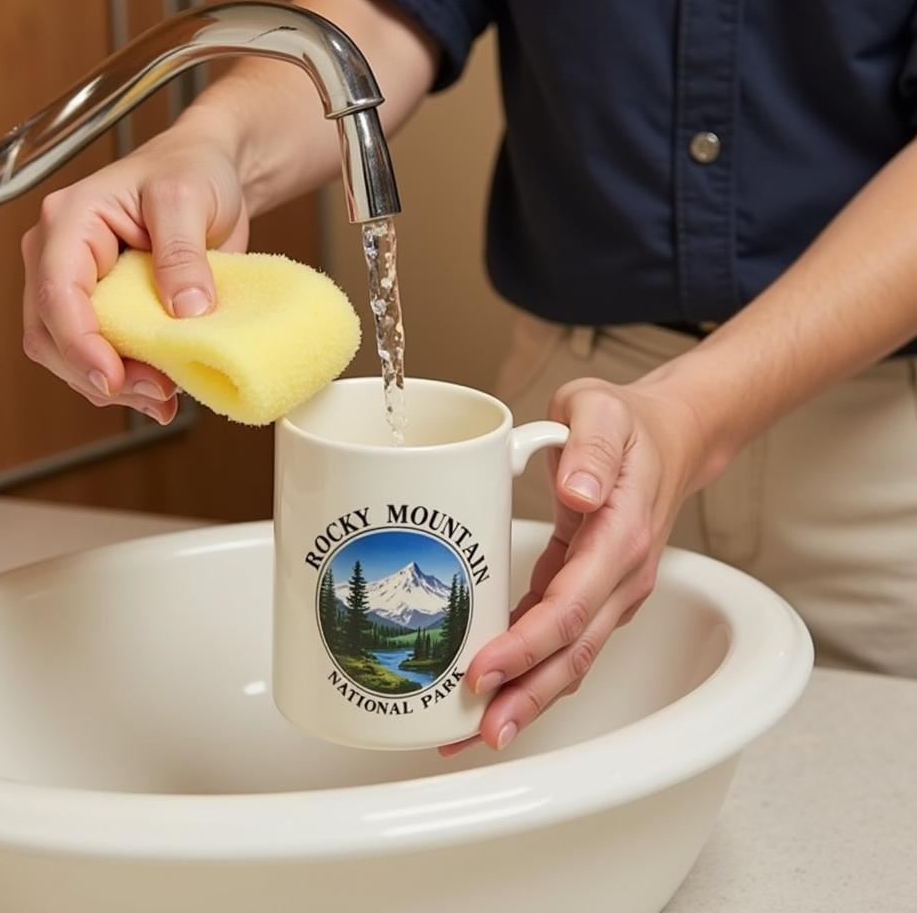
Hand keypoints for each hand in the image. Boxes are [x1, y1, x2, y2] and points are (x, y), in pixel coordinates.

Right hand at [20, 124, 247, 422]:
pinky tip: (162, 393)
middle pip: (52, 335)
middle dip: (98, 373)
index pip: (56, 292)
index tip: (111, 376)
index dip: (79, 343)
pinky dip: (127, 382)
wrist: (212, 173)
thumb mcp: (188, 200)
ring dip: (114, 386)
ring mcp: (82, 287)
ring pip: (70, 355)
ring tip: (164, 397)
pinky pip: (101, 356)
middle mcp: (62, 257)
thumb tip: (186, 310)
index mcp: (70, 222)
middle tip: (157, 393)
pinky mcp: (108, 311)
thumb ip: (183, 253)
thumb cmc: (191, 170)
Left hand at [442, 375, 713, 755]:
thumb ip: (590, 448)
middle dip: (525, 696)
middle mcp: (622, 575)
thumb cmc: (627, 422)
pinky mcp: (590, 590)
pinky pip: (559, 637)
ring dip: (526, 696)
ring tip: (473, 732)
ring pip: (569, 657)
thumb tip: (580, 492)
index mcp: (622, 535)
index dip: (527, 645)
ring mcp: (610, 590)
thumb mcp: (601, 411)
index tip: (483, 670)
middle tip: (477, 732)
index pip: (572, 606)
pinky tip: (492, 685)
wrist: (670, 436)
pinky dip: (527, 666)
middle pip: (573, 652)